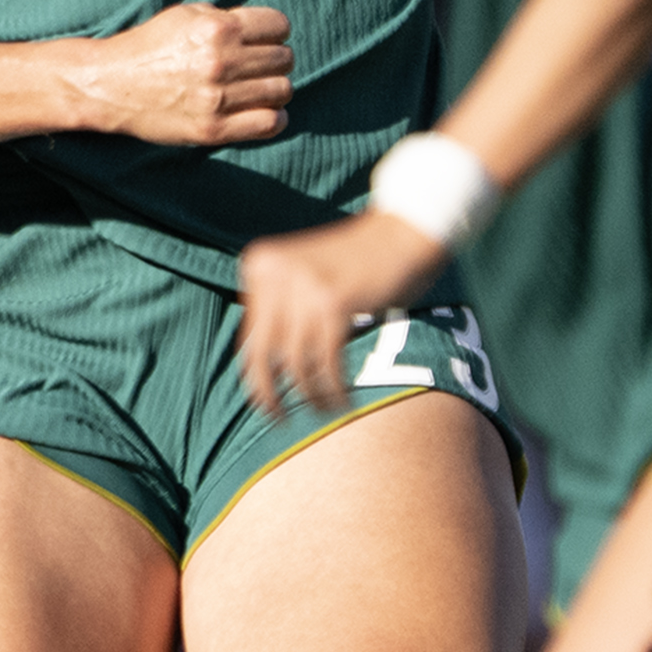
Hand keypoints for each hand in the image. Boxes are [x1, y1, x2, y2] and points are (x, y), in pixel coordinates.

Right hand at [64, 3, 291, 145]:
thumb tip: (265, 29)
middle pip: (284, 59)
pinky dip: (273, 117)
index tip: (264, 40)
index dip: (274, 31)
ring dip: (274, 88)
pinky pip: (270, 123)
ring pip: (282, 90)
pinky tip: (261, 111)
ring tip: (257, 88)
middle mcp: (221, 62)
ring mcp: (218, 98)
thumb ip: (225, 17)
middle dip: (275, 59)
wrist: (110, 85)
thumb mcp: (185, 16)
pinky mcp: (213, 130)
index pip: (279, 26)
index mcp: (217, 28)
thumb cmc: (149, 46)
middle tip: (257, 66)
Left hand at [237, 212, 448, 418]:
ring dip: (311, 395)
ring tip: (326, 408)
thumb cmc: (358, 264)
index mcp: (260, 264)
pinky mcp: (332, 301)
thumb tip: (261, 374)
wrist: (403, 232)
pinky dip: (334, 389)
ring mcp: (302, 286)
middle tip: (281, 419)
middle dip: (268, 395)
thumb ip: (282, 313)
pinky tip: (342, 400)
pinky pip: (326, 362)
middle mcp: (274, 272)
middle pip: (262, 353)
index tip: (268, 402)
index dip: (256, 376)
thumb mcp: (306, 278)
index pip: (248, 337)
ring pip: (296, 363)